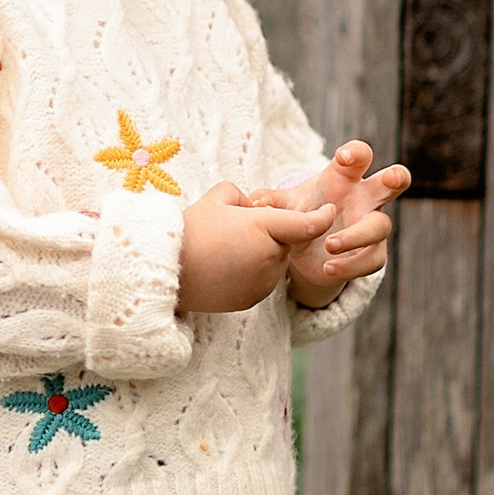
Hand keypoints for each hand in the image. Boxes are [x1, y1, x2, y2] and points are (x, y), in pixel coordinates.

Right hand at [177, 183, 321, 317]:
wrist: (164, 273)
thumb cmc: (189, 231)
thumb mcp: (214, 199)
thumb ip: (240, 195)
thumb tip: (250, 206)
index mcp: (265, 228)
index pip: (307, 225)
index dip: (321, 217)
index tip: (328, 211)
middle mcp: (270, 258)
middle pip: (285, 243)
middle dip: (271, 234)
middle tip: (234, 229)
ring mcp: (263, 282)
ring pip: (273, 263)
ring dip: (261, 254)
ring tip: (223, 250)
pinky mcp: (252, 300)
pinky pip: (261, 281)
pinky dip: (250, 273)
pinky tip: (222, 267)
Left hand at [252, 140, 409, 309]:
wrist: (303, 249)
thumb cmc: (300, 212)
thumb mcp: (284, 205)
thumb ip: (270, 202)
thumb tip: (256, 202)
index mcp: (344, 177)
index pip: (360, 156)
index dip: (356, 153)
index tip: (343, 157)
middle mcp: (365, 198)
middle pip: (392, 181)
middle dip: (396, 177)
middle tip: (392, 178)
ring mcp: (371, 225)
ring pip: (380, 225)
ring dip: (356, 235)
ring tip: (329, 245)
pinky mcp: (372, 253)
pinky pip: (372, 259)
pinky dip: (351, 265)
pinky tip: (328, 269)